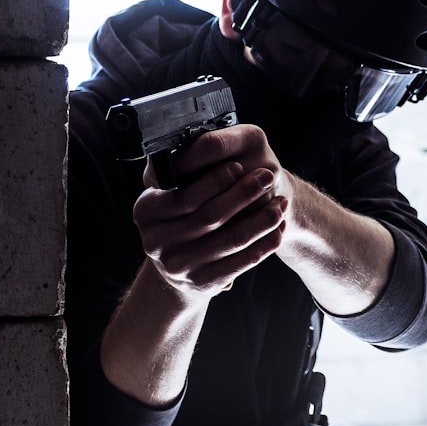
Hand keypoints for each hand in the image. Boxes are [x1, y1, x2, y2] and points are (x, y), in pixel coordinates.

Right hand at [133, 125, 288, 297]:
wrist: (183, 262)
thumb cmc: (188, 213)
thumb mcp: (177, 189)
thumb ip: (188, 169)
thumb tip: (204, 142)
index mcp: (146, 209)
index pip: (183, 193)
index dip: (214, 180)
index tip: (239, 165)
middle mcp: (154, 240)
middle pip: (209, 215)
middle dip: (244, 194)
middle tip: (268, 176)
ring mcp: (177, 265)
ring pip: (231, 239)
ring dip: (262, 220)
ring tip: (281, 203)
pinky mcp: (201, 283)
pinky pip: (241, 262)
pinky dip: (265, 244)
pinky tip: (278, 228)